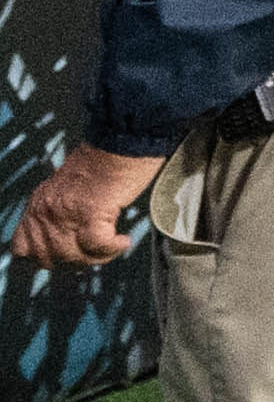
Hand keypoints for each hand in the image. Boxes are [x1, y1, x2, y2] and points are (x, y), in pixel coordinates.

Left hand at [11, 143, 164, 266]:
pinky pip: (98, 246)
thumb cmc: (106, 159)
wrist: (122, 140)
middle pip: (49, 258)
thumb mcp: (70, 185)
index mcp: (39, 202)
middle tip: (99, 253)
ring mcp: (65, 213)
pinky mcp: (90, 213)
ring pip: (73, 256)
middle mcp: (46, 210)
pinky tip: (123, 240)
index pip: (23, 247)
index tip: (69, 254)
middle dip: (76, 261)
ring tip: (115, 245)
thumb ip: (62, 207)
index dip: (45, 256)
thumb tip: (72, 234)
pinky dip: (113, 248)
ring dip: (98, 257)